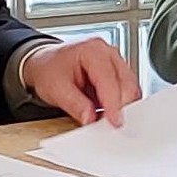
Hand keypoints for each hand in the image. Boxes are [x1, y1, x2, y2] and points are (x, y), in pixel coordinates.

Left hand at [22, 38, 141, 126]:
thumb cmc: (49, 69)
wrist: (45, 64)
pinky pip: (126, 90)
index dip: (113, 103)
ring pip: (130, 88)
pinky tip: (106, 111)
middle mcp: (107, 53)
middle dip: (121, 106)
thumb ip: (74, 104)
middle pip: (126, 83)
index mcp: (92, 50)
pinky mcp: (117, 73)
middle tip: (109, 125)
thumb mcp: (55, 88)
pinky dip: (119, 104)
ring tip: (104, 119)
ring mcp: (115, 61)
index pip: (109, 78)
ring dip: (121, 106)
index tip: (114, 121)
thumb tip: (91, 118)